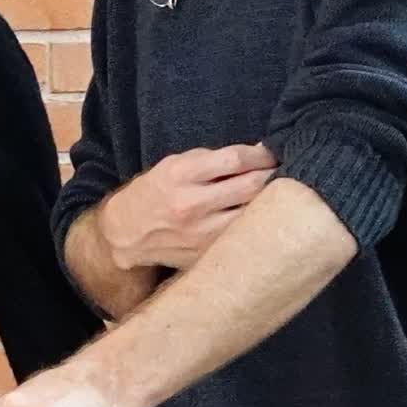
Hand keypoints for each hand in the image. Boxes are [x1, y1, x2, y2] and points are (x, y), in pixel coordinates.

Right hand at [100, 144, 276, 271]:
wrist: (126, 234)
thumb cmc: (156, 193)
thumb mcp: (174, 164)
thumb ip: (213, 159)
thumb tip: (259, 153)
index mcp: (180, 175)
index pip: (235, 160)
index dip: (261, 154)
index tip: (272, 152)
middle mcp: (191, 205)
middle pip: (251, 186)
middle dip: (271, 175)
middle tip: (280, 172)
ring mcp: (200, 234)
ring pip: (253, 214)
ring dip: (269, 202)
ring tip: (275, 194)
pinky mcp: (206, 254)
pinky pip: (242, 236)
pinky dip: (254, 225)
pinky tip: (259, 217)